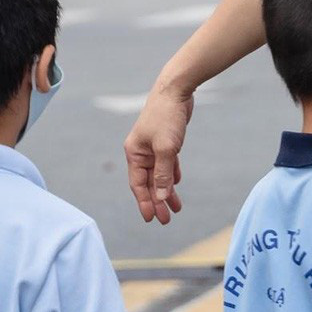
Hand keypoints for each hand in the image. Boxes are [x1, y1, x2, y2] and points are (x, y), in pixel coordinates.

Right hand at [123, 83, 191, 223]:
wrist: (175, 91)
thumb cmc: (166, 117)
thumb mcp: (166, 148)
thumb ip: (163, 174)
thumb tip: (161, 197)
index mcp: (134, 153)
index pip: (138, 184)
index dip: (144, 203)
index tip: (151, 220)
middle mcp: (140, 152)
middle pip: (148, 182)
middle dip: (157, 201)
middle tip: (166, 220)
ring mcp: (152, 146)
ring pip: (158, 174)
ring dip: (166, 190)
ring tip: (176, 208)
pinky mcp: (165, 141)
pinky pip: (167, 164)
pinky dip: (171, 174)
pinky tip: (176, 183)